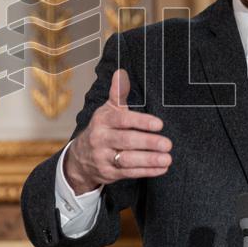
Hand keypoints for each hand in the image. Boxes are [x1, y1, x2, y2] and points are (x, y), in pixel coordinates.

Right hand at [63, 69, 171, 193]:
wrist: (80, 158)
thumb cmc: (102, 129)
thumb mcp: (107, 111)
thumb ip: (118, 94)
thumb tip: (121, 73)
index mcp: (102, 120)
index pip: (122, 120)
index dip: (141, 122)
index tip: (159, 124)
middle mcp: (100, 139)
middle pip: (126, 140)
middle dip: (148, 143)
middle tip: (167, 143)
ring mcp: (103, 158)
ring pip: (128, 160)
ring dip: (149, 160)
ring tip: (167, 158)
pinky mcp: (108, 173)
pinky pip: (129, 173)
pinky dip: (147, 171)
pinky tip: (162, 168)